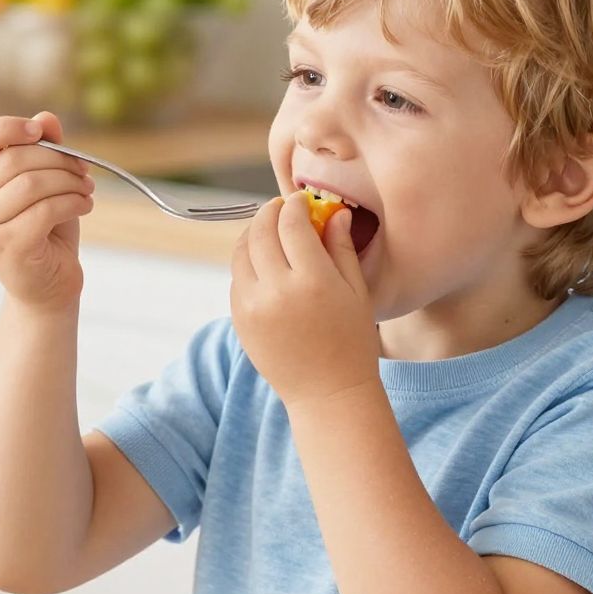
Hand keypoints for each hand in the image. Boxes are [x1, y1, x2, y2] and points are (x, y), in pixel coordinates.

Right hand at [0, 110, 93, 310]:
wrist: (48, 285)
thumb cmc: (46, 229)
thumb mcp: (48, 181)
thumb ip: (45, 148)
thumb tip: (47, 118)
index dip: (7, 127)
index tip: (39, 131)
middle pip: (14, 159)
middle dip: (58, 159)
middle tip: (83, 169)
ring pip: (31, 183)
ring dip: (69, 181)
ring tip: (86, 190)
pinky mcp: (8, 245)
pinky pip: (45, 210)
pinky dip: (73, 202)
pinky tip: (84, 206)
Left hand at [229, 191, 377, 406]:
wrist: (327, 393)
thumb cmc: (351, 342)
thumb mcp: (356, 292)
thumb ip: (341, 248)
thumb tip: (333, 212)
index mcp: (313, 281)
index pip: (292, 223)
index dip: (295, 205)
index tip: (301, 201)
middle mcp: (277, 290)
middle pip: (261, 231)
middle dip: (270, 212)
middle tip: (280, 208)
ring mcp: (252, 306)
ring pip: (242, 252)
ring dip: (254, 234)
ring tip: (269, 231)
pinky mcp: (238, 320)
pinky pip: (236, 278)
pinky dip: (247, 262)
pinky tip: (263, 263)